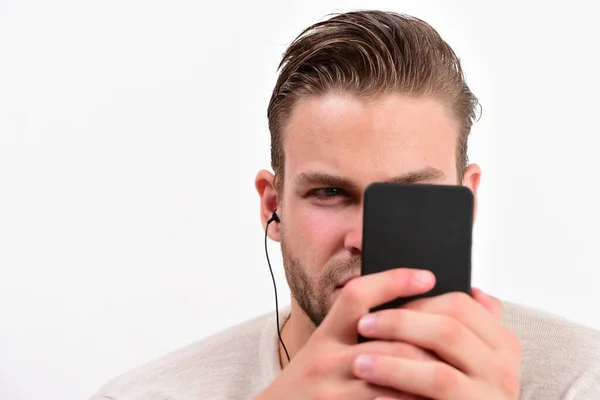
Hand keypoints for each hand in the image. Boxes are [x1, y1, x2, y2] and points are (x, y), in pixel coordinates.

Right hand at [254, 268, 439, 399]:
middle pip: (385, 332)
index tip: (427, 276)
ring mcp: (330, 389)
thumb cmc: (310, 387)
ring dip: (428, 369)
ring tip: (457, 367)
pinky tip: (431, 397)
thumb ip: (356, 335)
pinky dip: (412, 398)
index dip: (392, 280)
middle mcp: (324, 357)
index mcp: (325, 335)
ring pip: (393, 369)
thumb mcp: (324, 354)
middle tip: (460, 335)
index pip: (357, 295)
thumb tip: (405, 316)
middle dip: (426, 332)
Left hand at [353, 288, 521, 399]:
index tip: (383, 302)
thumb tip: (462, 287)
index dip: (418, 300)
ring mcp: (489, 397)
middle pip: (447, 331)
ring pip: (437, 373)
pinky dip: (401, 399)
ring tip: (359, 364)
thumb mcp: (474, 354)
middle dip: (399, 325)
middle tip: (362, 325)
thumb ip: (466, 322)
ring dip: (392, 366)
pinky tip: (376, 397)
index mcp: (502, 343)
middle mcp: (502, 369)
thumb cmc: (466, 389)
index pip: (460, 305)